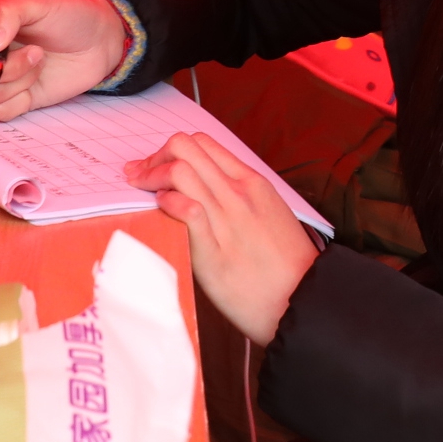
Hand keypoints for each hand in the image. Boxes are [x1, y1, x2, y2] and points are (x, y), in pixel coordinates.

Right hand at [0, 0, 128, 121]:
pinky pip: (0, 113)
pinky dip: (20, 100)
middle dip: (1, 66)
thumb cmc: (66, 14)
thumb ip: (6, 14)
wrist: (100, 39)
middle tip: (34, 50)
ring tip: (41, 58)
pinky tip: (38, 81)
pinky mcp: (15, 99)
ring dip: (17, 79)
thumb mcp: (36, 2)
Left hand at [127, 132, 317, 345]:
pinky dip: (167, 202)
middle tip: (139, 175)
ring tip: (141, 191)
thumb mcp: (269, 214)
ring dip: (151, 176)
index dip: (172, 149)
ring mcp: (226, 219)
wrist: (303, 298)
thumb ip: (240, 198)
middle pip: (184, 147)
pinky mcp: (214, 250)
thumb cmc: (287, 263)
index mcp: (252, 182)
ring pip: (180, 170)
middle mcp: (237, 193)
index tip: (157, 163)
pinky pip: (186, 209)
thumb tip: (206, 193)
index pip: (204, 143)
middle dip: (154, 156)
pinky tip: (161, 211)